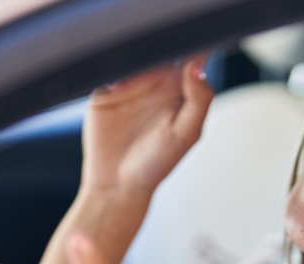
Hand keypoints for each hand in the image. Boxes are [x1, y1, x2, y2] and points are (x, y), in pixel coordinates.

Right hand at [80, 54, 214, 196]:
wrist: (117, 184)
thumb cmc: (156, 164)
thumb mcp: (186, 134)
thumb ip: (198, 100)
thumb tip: (196, 67)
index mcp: (181, 90)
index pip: (192, 56)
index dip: (193, 43)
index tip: (189, 42)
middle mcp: (157, 83)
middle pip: (161, 46)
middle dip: (160, 39)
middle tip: (158, 45)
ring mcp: (130, 84)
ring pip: (133, 53)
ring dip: (133, 51)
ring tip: (135, 62)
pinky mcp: (105, 89)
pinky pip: (107, 66)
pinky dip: (109, 63)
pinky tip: (115, 73)